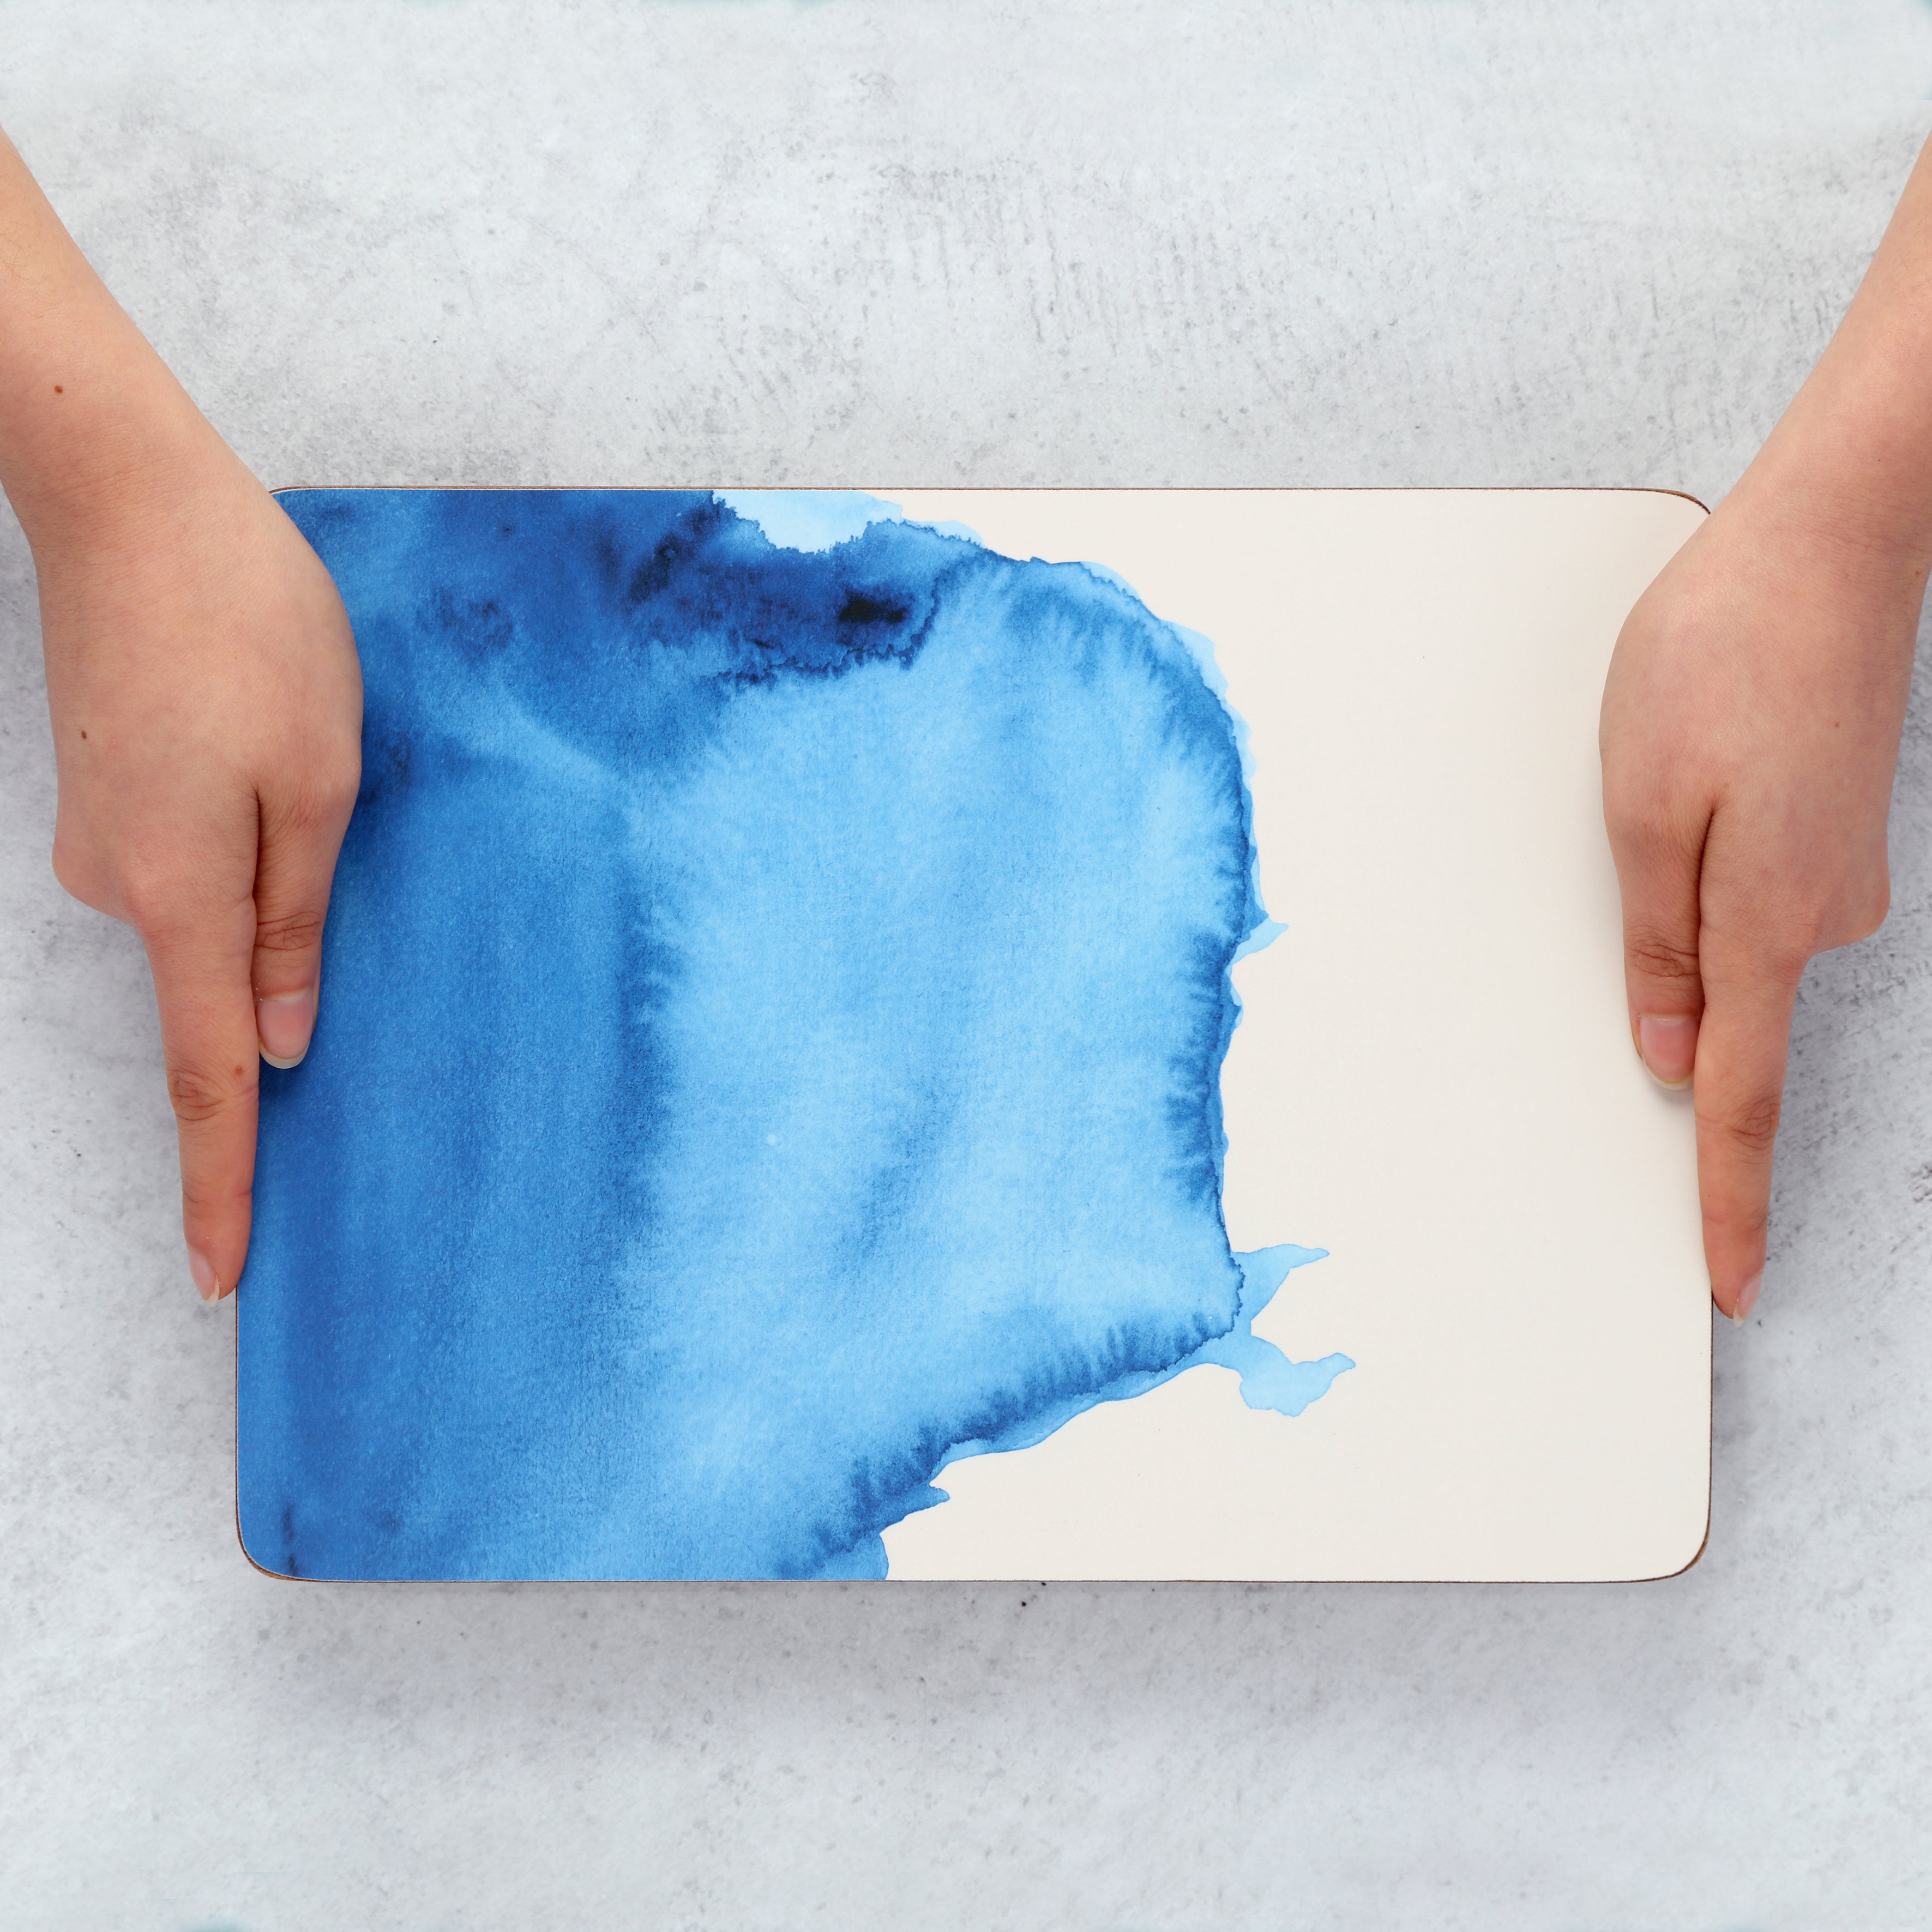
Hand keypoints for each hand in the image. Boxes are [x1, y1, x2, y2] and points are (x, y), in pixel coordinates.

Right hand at [35, 431, 360, 1302]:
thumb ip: (297, 922)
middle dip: (265, 1023)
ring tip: (304, 778)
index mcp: (182, 893)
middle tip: (324, 929)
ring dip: (266, 898)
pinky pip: (193, 865)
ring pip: (211, 914)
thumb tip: (277, 1041)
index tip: (221, 1270)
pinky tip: (271, 779)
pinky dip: (241, 857)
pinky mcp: (113, 798)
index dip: (220, 1180)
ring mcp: (105, 841)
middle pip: (212, 993)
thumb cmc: (247, 628)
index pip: (207, 1079)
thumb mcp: (320, 781)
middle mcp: (120, 884)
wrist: (131, 501)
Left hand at [1601, 480, 1917, 1321]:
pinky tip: (1697, 780)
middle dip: (1669, 988)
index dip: (1728, 1199)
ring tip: (1668, 774)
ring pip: (1730, 938)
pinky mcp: (1830, 830)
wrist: (1831, 540)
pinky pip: (1750, 890)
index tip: (1728, 1277)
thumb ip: (1654, 944)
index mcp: (1766, 920)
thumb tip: (1664, 1048)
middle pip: (1725, 1008)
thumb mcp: (1642, 807)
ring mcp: (1837, 872)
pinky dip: (1707, 871)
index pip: (1738, 1099)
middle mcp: (1824, 913)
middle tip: (1645, 851)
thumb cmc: (1721, 655)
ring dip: (1682, 901)